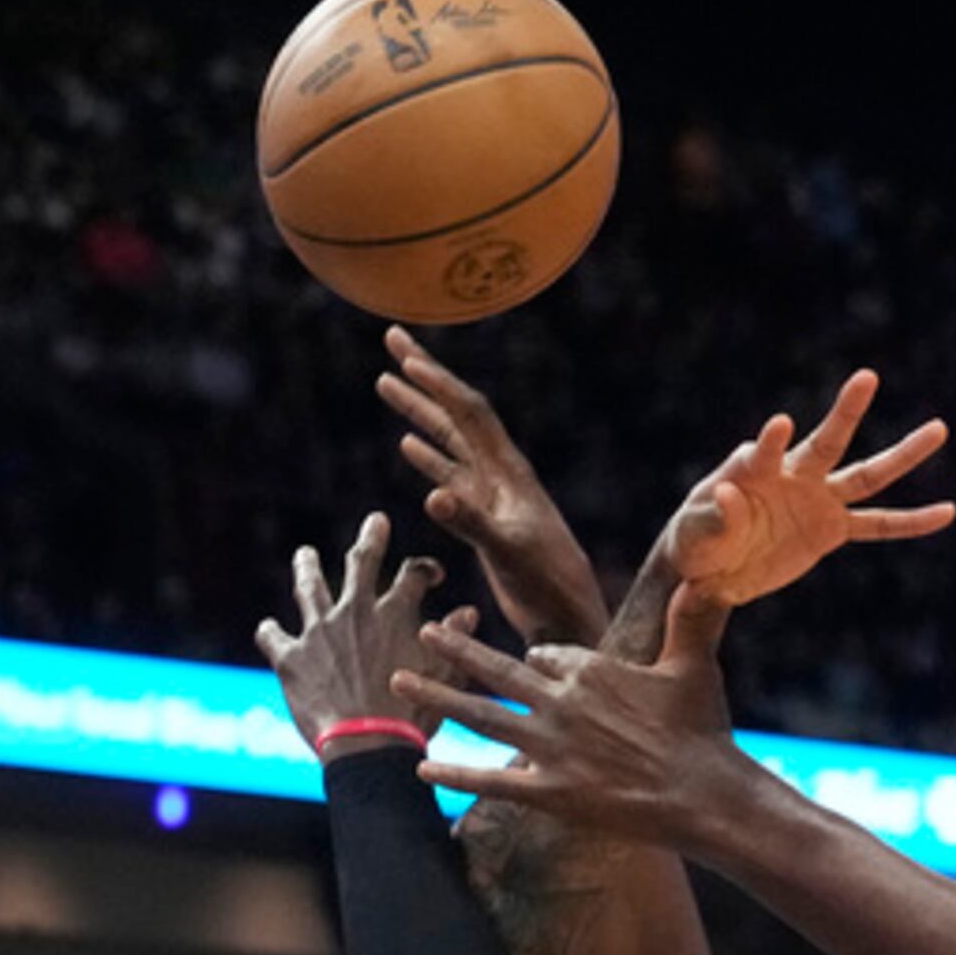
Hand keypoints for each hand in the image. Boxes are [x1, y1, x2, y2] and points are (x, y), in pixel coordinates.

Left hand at [257, 513, 460, 751]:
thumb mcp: (445, 677)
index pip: (413, 574)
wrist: (368, 747)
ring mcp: (319, 633)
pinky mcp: (290, 658)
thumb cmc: (412, 716)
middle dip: (371, 539)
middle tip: (376, 522)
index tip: (430, 574)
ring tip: (305, 554)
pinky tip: (268, 628)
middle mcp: (355, 613)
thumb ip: (455, 639)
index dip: (424, 570)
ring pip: (310, 589)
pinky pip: (273, 637)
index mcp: (395, 613)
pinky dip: (270, 631)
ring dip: (308, 568)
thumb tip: (468, 611)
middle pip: (361, 562)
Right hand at [377, 326, 607, 645]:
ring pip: (448, 441)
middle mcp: (500, 474)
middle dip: (423, 377)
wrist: (569, 615)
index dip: (437, 382)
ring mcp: (491, 494)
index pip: (468, 413)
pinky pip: (450, 476)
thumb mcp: (509, 553)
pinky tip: (408, 444)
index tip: (405, 355)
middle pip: (455, 412)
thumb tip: (433, 495)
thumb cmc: (547, 585)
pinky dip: (428, 457)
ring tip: (386, 383)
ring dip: (418, 412)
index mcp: (508, 472)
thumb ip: (472, 523)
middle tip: (392, 339)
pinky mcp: (485, 518)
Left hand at [397, 589, 764, 851]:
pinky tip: (421, 766)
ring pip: (481, 716)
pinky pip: (490, 781)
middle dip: (457, 649)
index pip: (548, 655)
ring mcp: (551, 748)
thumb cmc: (702, 731)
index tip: (531, 662)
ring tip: (400, 681)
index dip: (540, 661)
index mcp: (590, 668)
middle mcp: (561, 702)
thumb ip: (692, 616)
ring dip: (438, 697)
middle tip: (423, 632)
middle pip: (497, 671)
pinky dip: (455, 773)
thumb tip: (708, 573)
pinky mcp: (548, 792)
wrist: (703, 795)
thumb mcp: (695, 664)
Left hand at [662, 370, 954, 605]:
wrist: (711, 566)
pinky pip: (877, 525)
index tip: (778, 426)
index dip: (770, 441)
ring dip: (902, 454)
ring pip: (867, 475)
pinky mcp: (831, 529)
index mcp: (752, 471)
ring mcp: (818, 500)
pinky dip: (910, 522)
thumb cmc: (696, 539)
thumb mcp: (696, 533)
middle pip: (827, 442)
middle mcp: (792, 476)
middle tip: (866, 377)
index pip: (763, 451)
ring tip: (939, 429)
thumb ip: (714, 515)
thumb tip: (729, 494)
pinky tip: (946, 512)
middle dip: (846, 411)